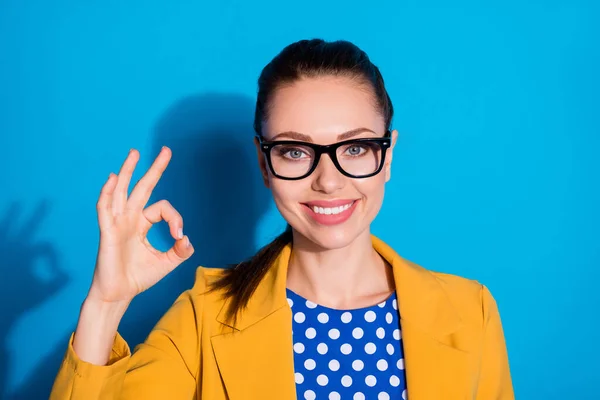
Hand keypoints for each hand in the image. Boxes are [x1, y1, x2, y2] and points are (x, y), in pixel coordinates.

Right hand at [87, 146, 193, 303]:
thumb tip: (188, 239)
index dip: (175, 218)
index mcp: (142, 224)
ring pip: (122, 191)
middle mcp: (130, 218)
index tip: (180, 236)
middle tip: (167, 150)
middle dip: (154, 169)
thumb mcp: (167, 262)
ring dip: (128, 171)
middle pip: (142, 187)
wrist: (119, 294)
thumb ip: (180, 251)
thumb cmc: (138, 278)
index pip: (162, 208)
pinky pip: (105, 208)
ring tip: (134, 153)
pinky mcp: (107, 231)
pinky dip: (108, 192)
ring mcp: (117, 223)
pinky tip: (114, 178)